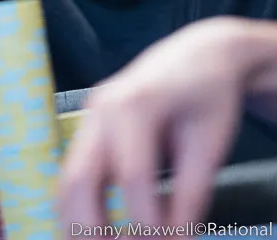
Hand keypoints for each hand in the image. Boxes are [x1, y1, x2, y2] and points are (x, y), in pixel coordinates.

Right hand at [58, 17, 257, 229]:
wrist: (201, 55)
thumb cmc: (210, 98)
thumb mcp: (210, 146)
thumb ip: (191, 195)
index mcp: (136, 105)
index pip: (133, 176)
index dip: (146, 221)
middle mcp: (101, 108)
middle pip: (80, 178)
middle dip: (91, 229)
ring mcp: (88, 116)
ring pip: (66, 179)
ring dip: (74, 223)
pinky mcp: (86, 126)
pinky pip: (71, 172)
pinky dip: (75, 206)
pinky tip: (90, 232)